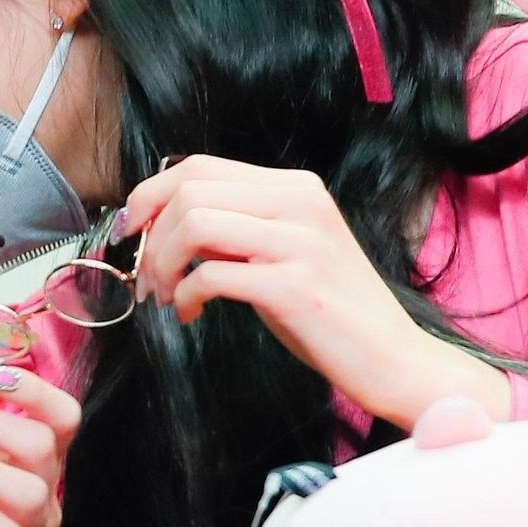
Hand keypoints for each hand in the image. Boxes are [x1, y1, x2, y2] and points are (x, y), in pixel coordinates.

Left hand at [116, 154, 508, 428]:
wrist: (395, 360)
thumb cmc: (331, 313)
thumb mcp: (282, 253)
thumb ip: (235, 229)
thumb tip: (165, 223)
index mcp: (295, 188)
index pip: (200, 166)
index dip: (150, 194)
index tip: (132, 230)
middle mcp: (300, 203)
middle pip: (190, 191)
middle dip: (151, 235)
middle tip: (146, 277)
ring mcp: (300, 242)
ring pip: (194, 223)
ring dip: (162, 263)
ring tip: (165, 296)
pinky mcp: (295, 286)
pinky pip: (211, 274)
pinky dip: (184, 295)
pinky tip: (190, 314)